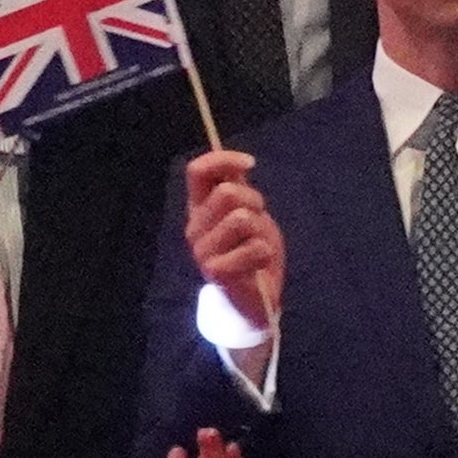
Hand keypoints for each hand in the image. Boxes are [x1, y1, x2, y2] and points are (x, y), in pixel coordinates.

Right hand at [183, 150, 282, 338]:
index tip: (250, 164)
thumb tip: (236, 160)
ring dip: (259, 230)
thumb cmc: (251, 250)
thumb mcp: (248, 211)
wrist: (256, 298)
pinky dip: (264, 253)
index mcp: (198, 208)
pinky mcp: (215, 272)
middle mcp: (194, 227)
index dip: (223, 160)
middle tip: (257, 220)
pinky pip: (252, 248)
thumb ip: (238, 186)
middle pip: (227, 192)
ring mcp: (202, 251)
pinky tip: (258, 264)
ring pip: (240, 218)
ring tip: (256, 244)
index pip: (197, 172)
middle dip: (254, 201)